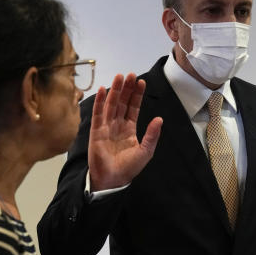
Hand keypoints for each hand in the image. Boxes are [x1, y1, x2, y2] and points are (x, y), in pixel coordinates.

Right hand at [88, 73, 162, 190]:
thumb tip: (159, 119)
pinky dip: (100, 102)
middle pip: (122, 103)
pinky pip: (98, 114)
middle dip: (126, 89)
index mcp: (129, 129)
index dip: (137, 95)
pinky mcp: (96, 131)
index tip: (141, 82)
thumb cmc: (129, 168)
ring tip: (119, 77)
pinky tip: (104, 90)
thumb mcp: (145, 151)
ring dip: (115, 91)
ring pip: (111, 105)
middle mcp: (118, 125)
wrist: (112, 179)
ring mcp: (106, 127)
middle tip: (130, 74)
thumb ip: (152, 135)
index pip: (133, 108)